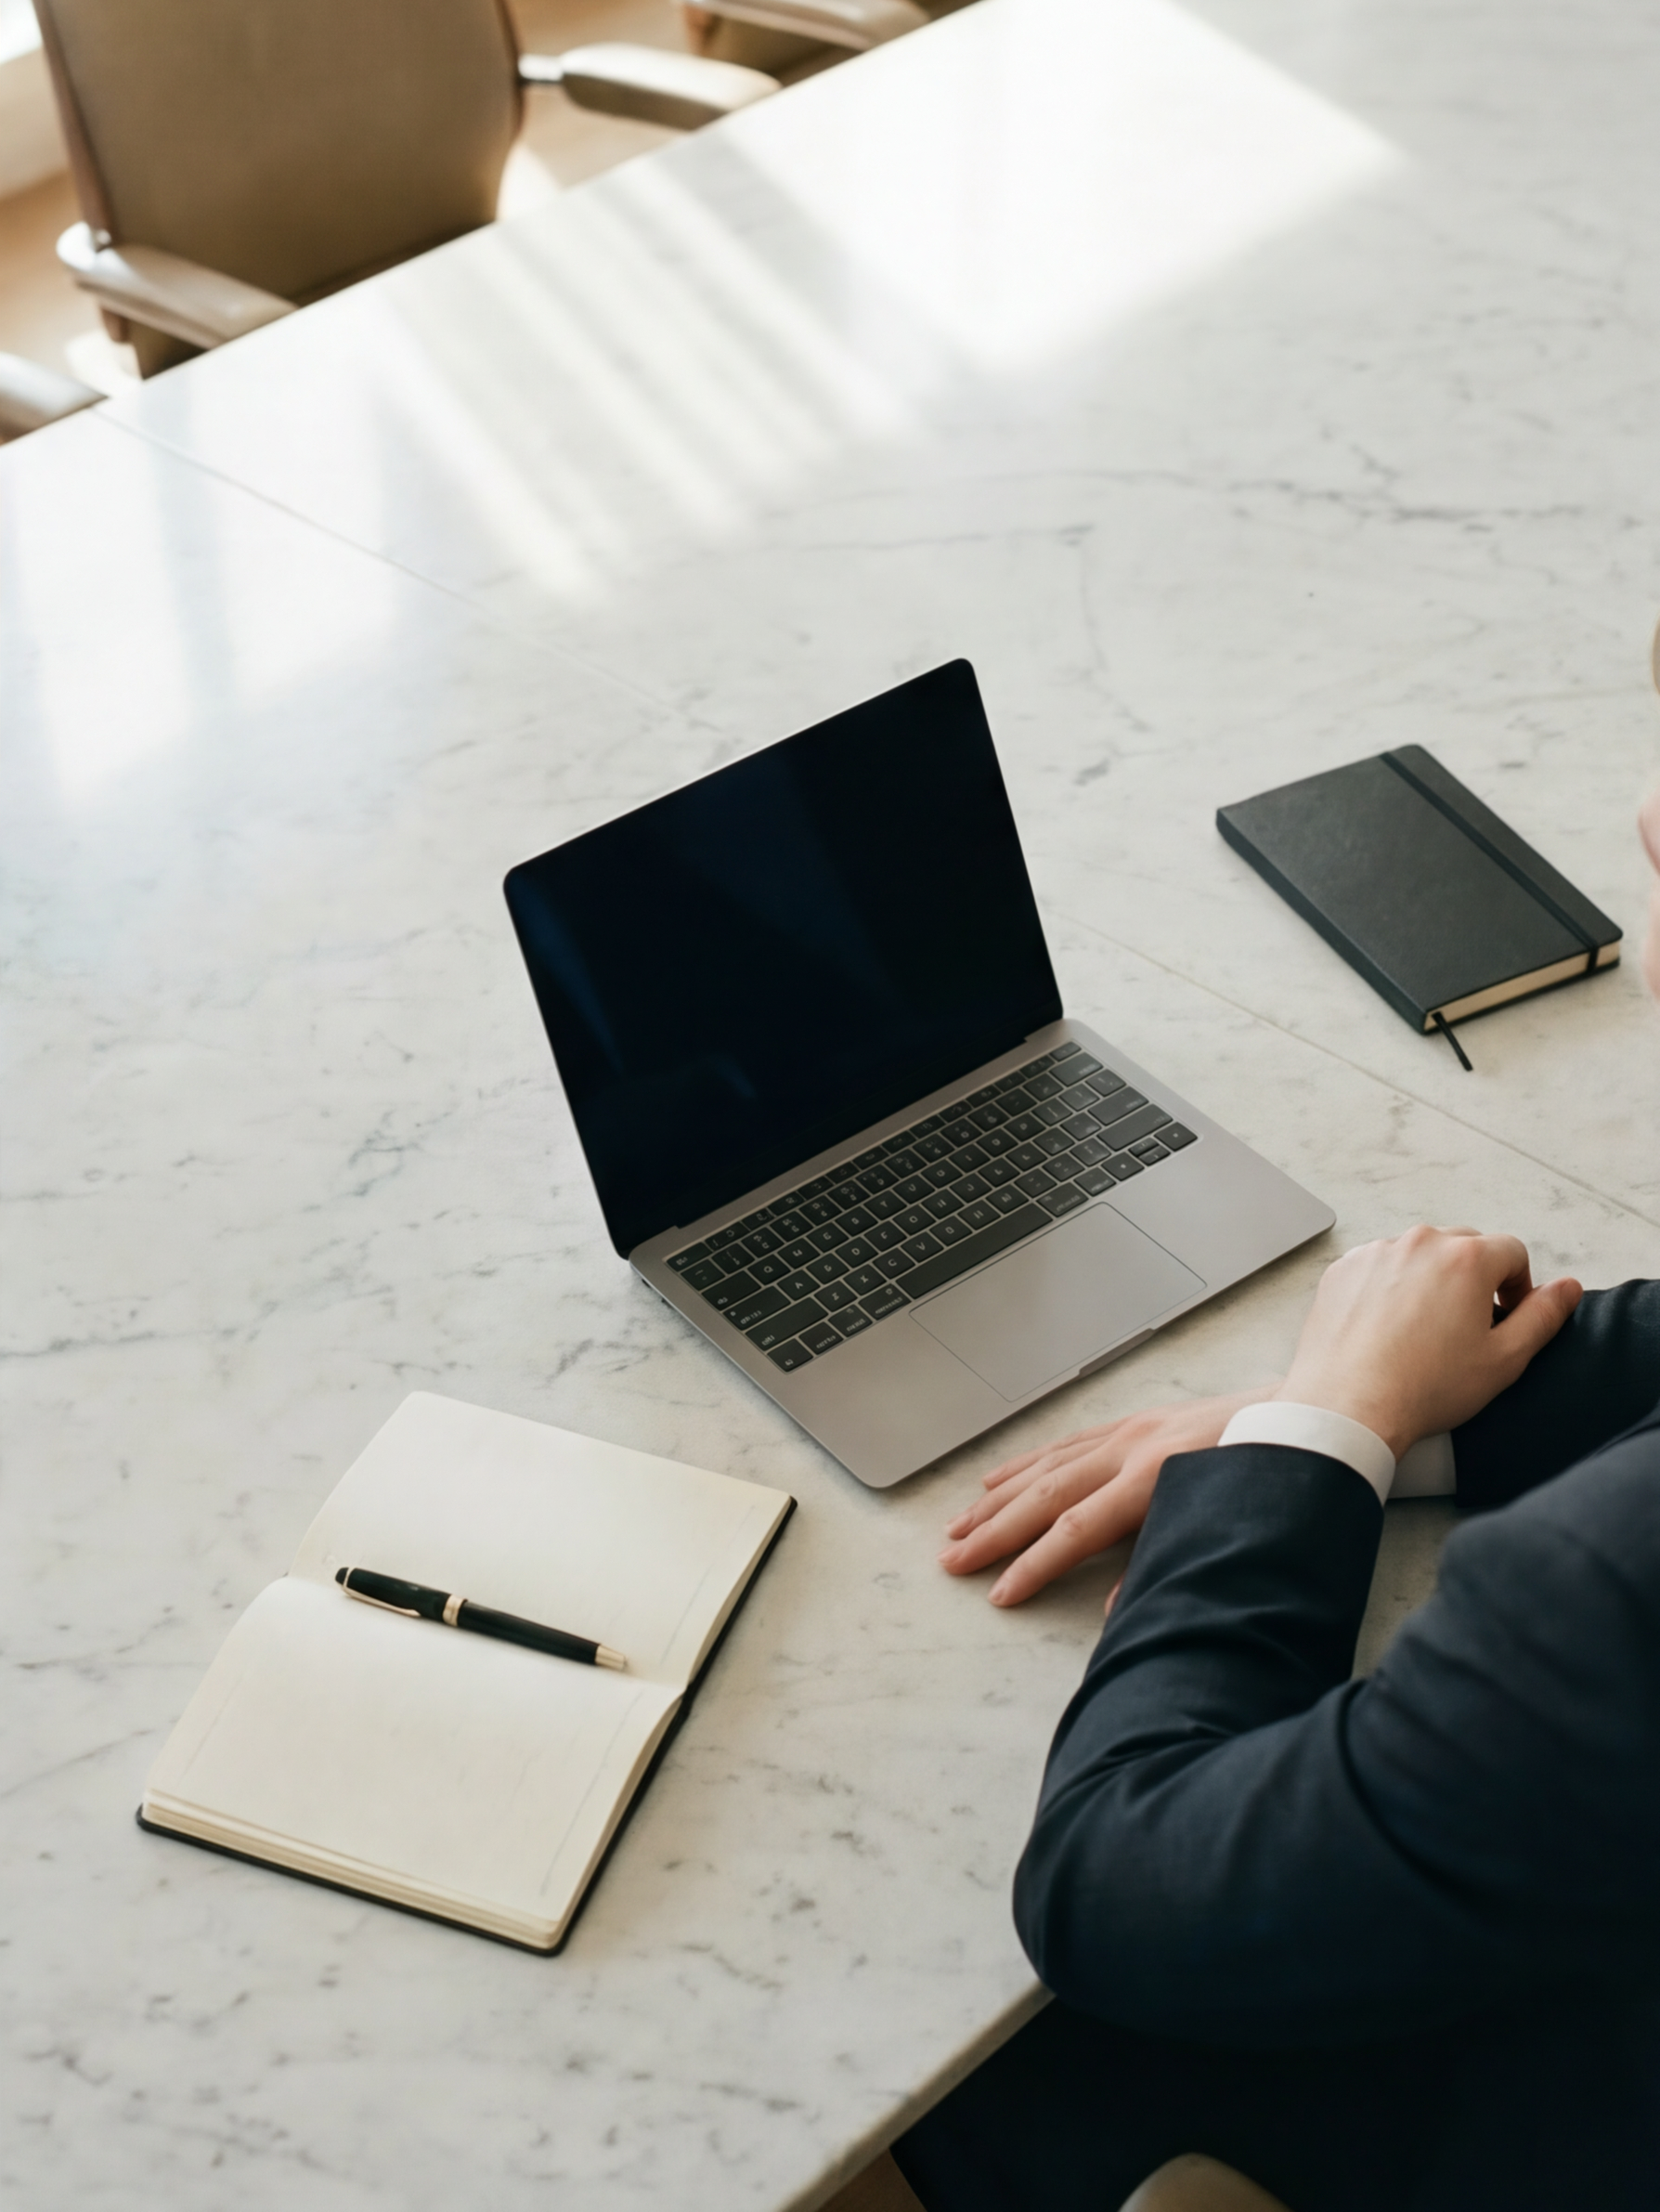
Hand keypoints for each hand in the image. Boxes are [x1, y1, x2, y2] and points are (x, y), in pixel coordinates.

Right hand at [939, 1387, 1275, 1606]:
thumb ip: (1169, 1568)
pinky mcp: (1135, 1425)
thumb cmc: (1277, 1479)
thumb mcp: (1230, 1532)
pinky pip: (1067, 1444)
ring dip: (1000, 1499)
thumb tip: (1121, 1610)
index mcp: (1153, 1479)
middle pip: (1045, 1496)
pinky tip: (1000, 1478)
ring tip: (960, 1524)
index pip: (1074, 1532)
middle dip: (994, 1532)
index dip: (1032, 1567)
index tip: (999, 1594)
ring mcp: (1130, 1432)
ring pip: (1047, 1467)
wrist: (1312, 1415)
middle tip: (951, 1559)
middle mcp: (1132, 1449)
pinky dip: (1028, 1463)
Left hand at [1276, 1225, 1580, 1456]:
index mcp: (1465, 1258)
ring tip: (1425, 1331)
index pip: (1512, 1252)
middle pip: (1464, 1247)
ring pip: (1419, 1255)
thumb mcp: (1504, 1359)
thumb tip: (1567, 1287)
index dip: (1517, 1286)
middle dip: (1475, 1279)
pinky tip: (1388, 1329)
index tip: (1505, 1318)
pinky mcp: (1342, 1270)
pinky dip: (1389, 1287)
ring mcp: (1375, 1253)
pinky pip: (1379, 1267)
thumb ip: (1543, 1316)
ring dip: (1431, 1281)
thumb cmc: (1425, 1388)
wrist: (1348, 1407)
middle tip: (1467, 1327)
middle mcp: (1418, 1243)